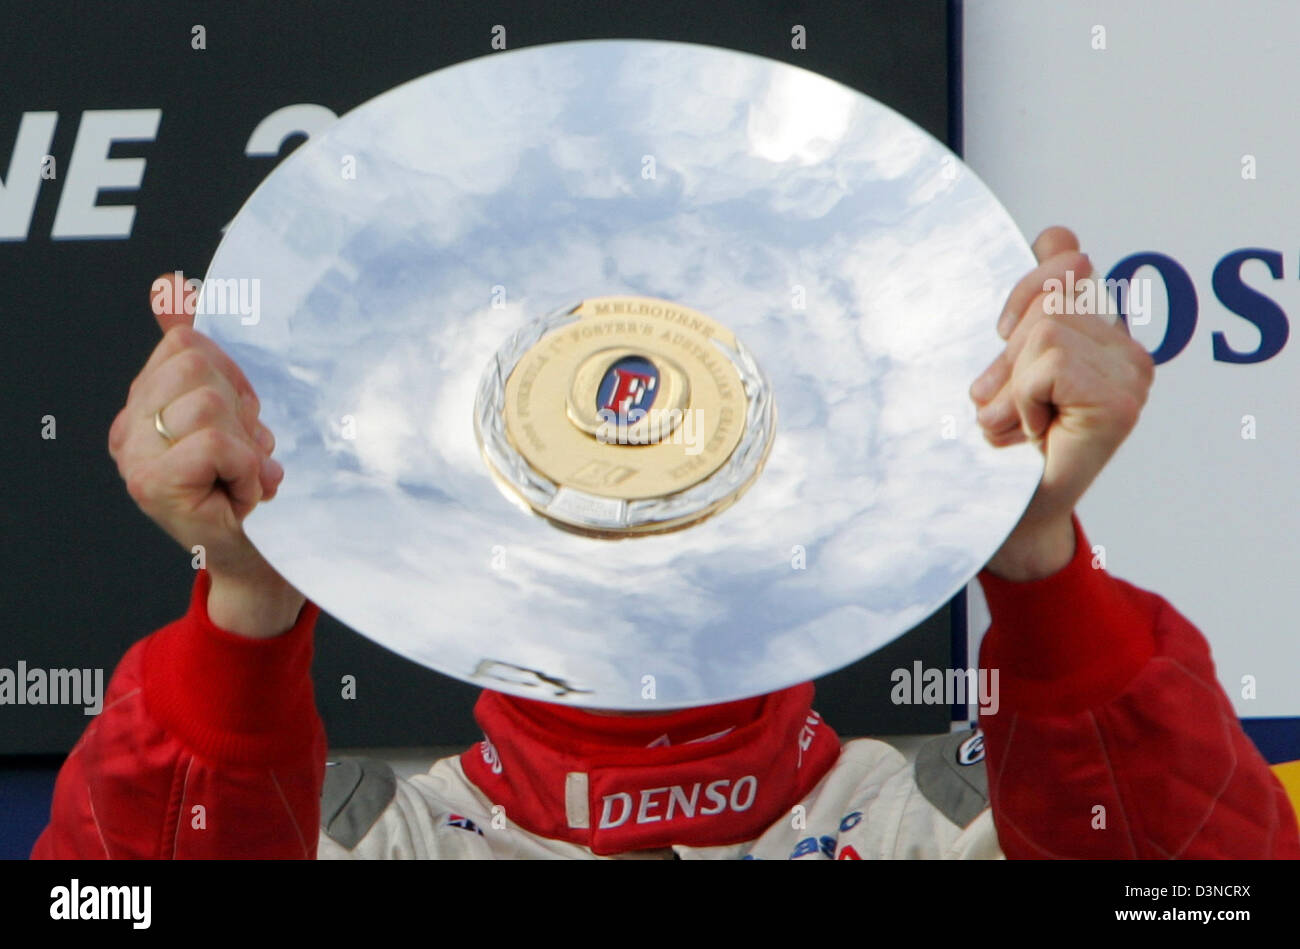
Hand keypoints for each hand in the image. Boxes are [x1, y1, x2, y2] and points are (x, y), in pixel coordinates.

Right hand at [108, 274, 303, 636]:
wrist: (256, 556)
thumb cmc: (247, 485)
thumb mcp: (233, 411)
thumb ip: (200, 352)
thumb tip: (172, 285)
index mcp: (143, 405)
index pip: (184, 343)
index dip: (232, 376)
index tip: (243, 419)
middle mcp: (130, 428)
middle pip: (195, 364)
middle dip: (240, 408)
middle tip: (244, 453)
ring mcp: (136, 457)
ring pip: (208, 403)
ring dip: (246, 444)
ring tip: (243, 476)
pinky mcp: (153, 484)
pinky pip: (214, 444)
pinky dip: (244, 468)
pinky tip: (241, 495)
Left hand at [970, 227, 1155, 580]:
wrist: (1014, 510)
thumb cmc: (1007, 442)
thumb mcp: (1007, 363)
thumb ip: (1033, 306)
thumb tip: (1057, 235)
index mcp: (1103, 333)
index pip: (1066, 257)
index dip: (1025, 283)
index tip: (1000, 331)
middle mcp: (1127, 349)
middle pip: (1047, 297)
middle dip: (1007, 355)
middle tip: (1001, 405)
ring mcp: (1130, 374)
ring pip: (1044, 331)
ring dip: (1011, 385)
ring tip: (1016, 423)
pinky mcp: (1120, 399)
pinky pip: (1047, 366)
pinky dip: (1023, 401)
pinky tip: (1034, 432)